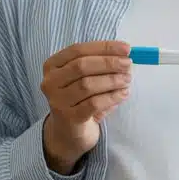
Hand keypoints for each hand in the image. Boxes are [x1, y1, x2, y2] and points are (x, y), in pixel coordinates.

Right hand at [40, 40, 131, 173]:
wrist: (69, 132)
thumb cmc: (80, 99)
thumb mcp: (85, 78)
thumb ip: (100, 64)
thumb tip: (125, 54)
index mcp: (52, 66)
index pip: (78, 50)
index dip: (103, 47)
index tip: (126, 48)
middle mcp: (50, 82)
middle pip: (81, 66)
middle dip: (108, 63)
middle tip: (128, 64)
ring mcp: (58, 101)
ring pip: (87, 85)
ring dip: (112, 80)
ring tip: (127, 79)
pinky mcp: (69, 118)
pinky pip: (94, 104)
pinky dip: (112, 97)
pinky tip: (123, 94)